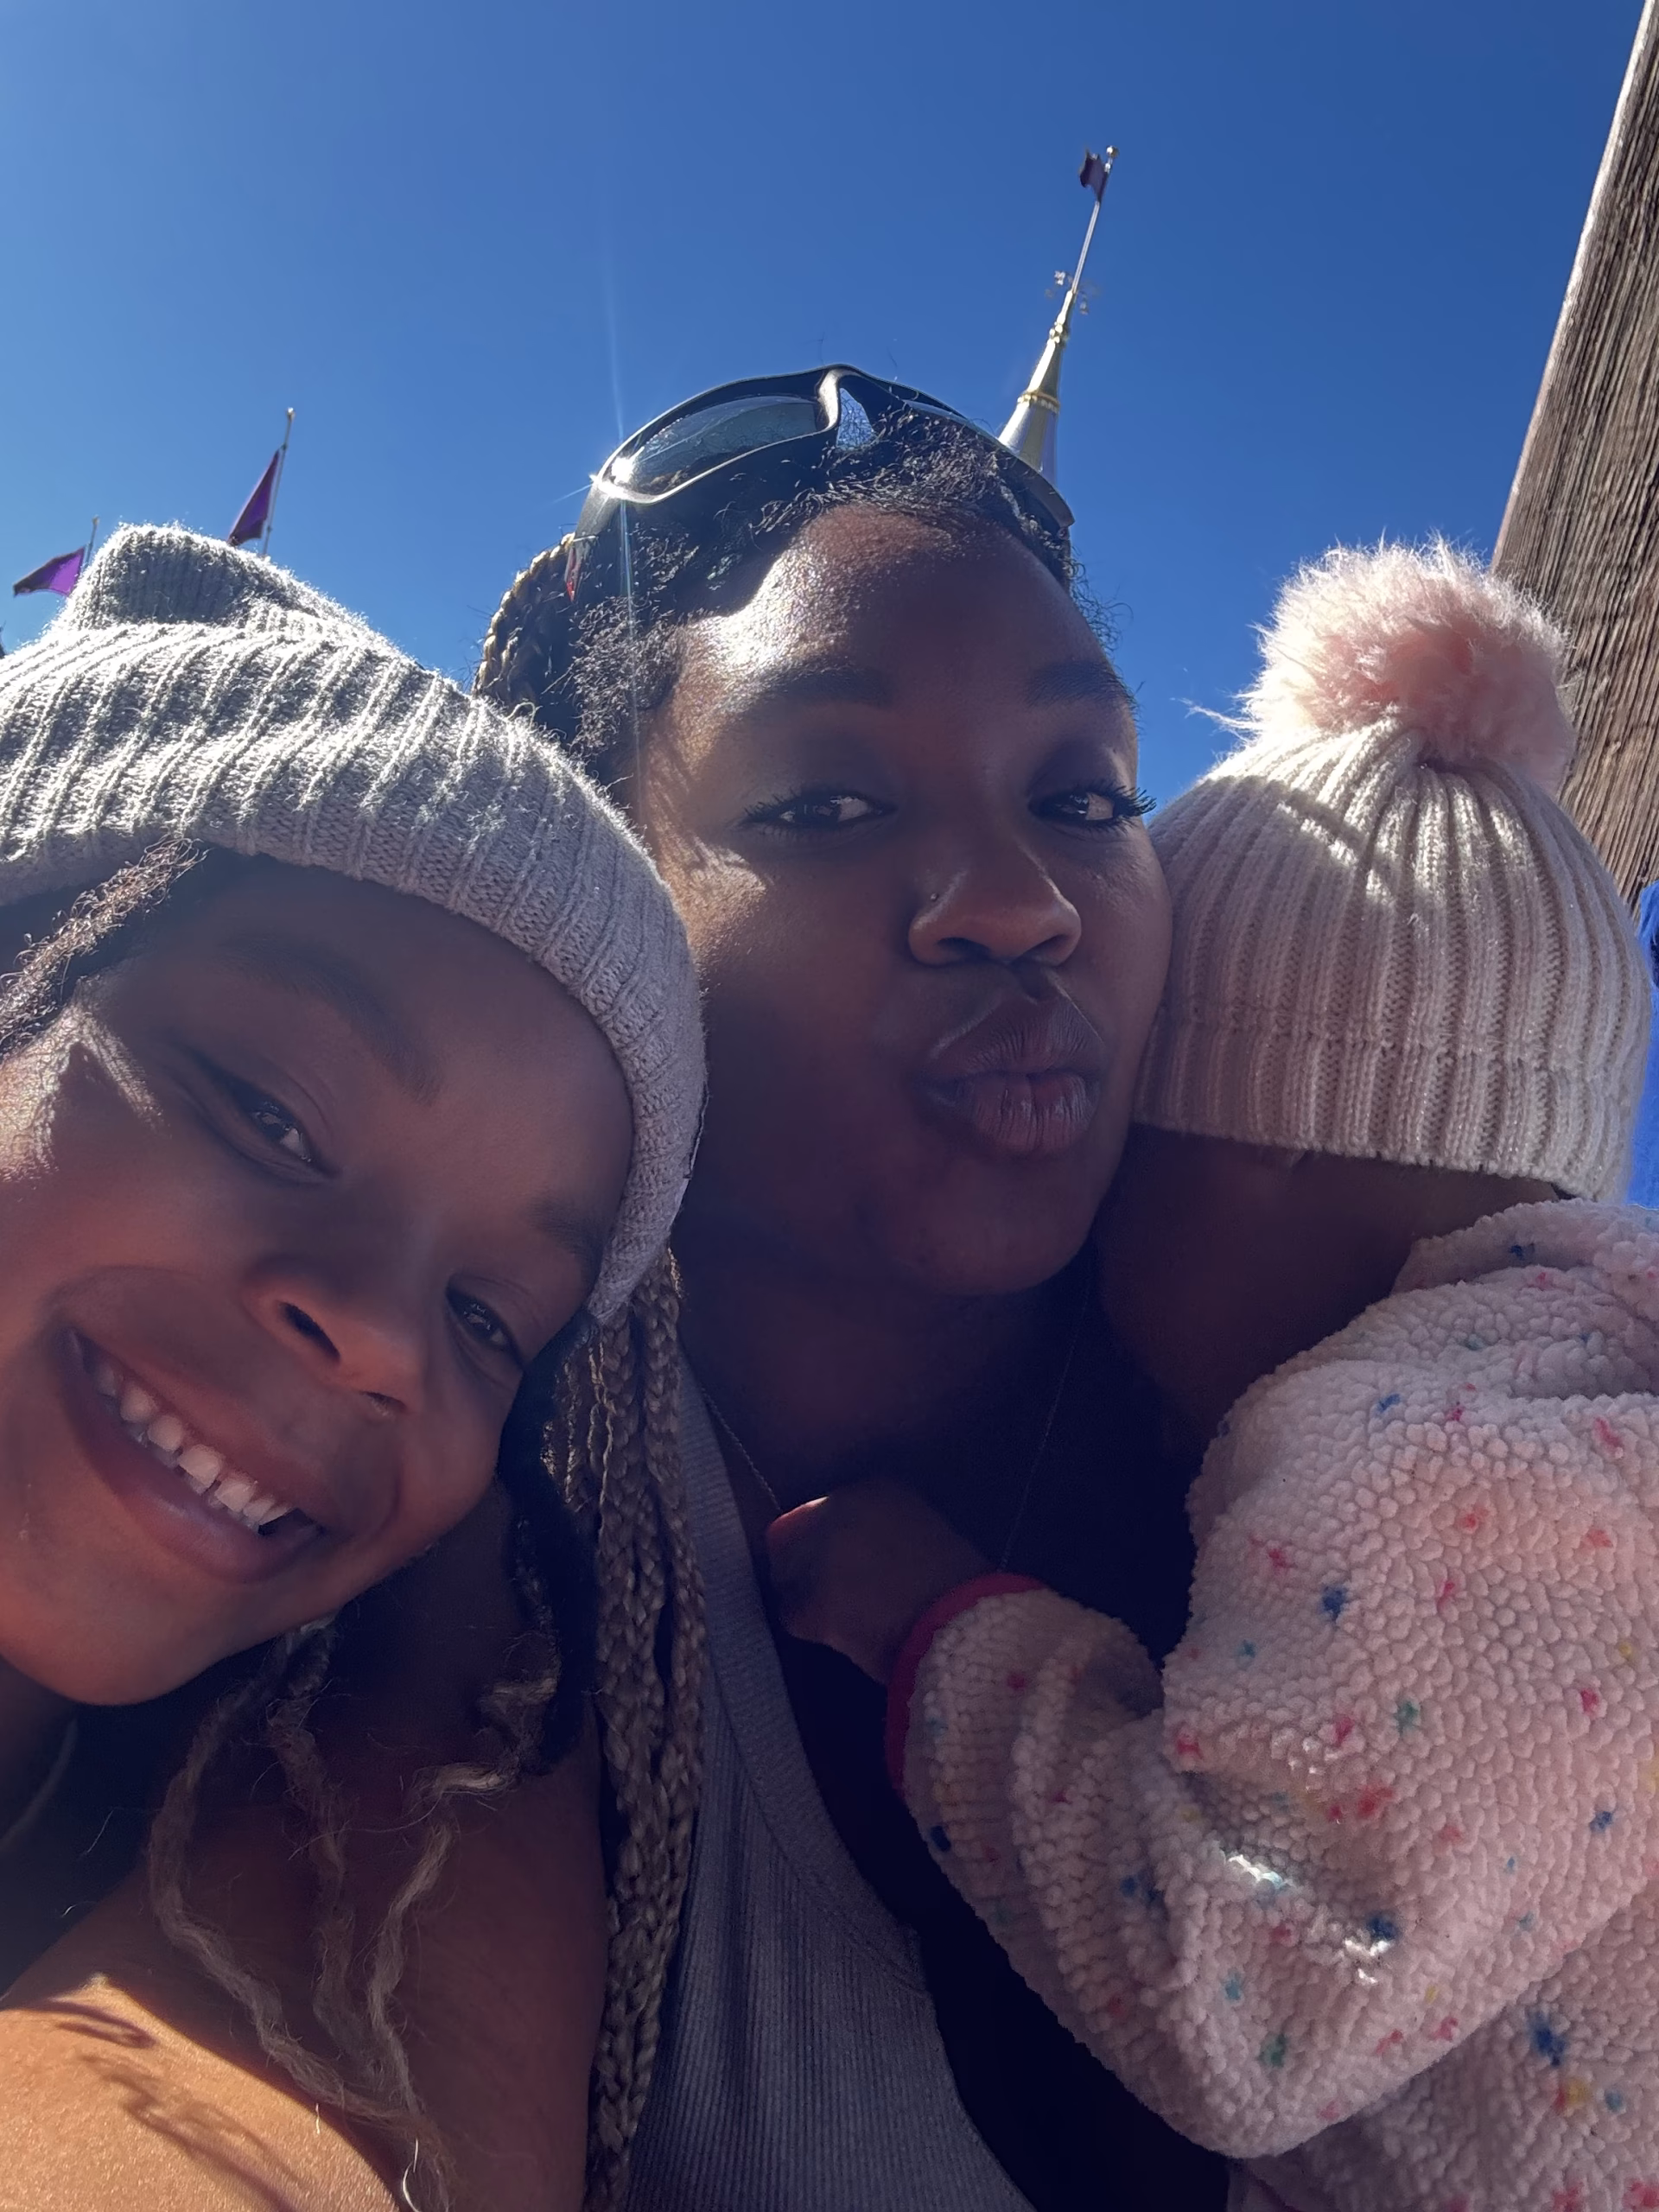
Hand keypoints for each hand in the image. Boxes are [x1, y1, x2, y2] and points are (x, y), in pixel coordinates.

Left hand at [765, 1477, 989, 1683]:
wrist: (966, 1624)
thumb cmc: (956, 1586)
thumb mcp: (920, 1532)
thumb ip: (879, 1530)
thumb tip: (850, 1553)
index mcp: (872, 1488)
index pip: (815, 1513)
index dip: (822, 1545)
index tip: (841, 1569)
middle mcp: (839, 1507)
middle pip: (791, 1541)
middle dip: (805, 1570)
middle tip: (834, 1600)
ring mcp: (821, 1552)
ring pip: (786, 1578)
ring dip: (805, 1599)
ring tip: (842, 1620)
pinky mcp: (812, 1597)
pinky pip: (791, 1615)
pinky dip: (810, 1629)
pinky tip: (843, 1636)